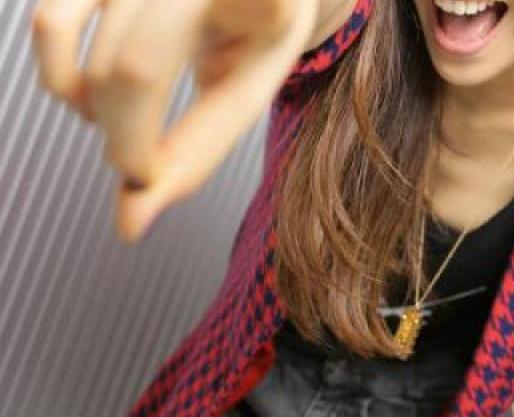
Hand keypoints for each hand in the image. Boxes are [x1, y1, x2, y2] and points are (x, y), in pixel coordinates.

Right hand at [30, 0, 318, 242]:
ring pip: (84, 55)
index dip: (133, 139)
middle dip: (122, 139)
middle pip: (117, 70)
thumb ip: (195, 154)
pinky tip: (92, 97)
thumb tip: (127, 225)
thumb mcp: (248, 92)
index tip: (148, 176)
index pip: (143, 68)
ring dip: (96, 113)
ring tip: (130, 126)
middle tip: (146, 163)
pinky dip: (61, 77)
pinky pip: (49, 21)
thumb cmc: (261, 36)